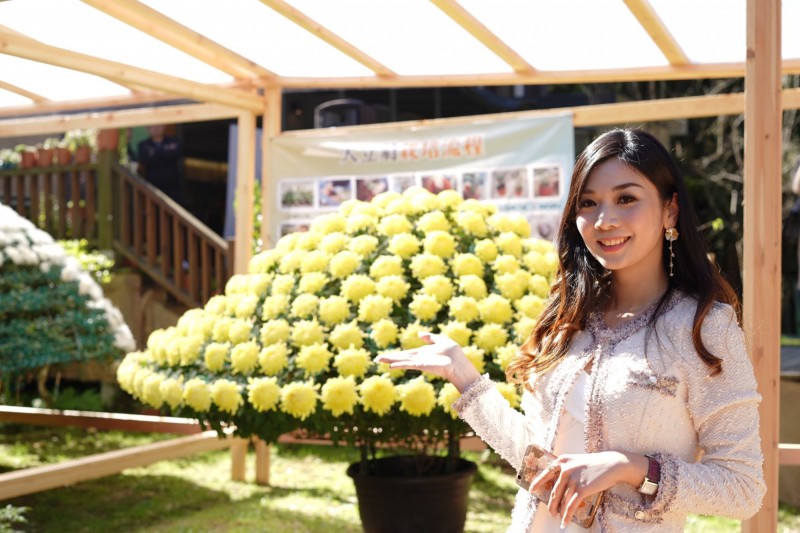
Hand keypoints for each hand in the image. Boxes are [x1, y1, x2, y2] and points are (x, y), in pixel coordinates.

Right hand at [374, 332, 480, 391]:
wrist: (459, 362)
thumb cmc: (452, 352)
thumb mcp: (440, 340)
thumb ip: (430, 337)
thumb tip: (419, 333)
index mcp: (422, 353)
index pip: (406, 354)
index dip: (396, 355)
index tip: (386, 357)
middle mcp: (418, 358)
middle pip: (401, 357)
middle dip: (389, 358)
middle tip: (376, 359)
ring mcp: (419, 362)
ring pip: (402, 360)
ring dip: (390, 360)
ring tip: (378, 361)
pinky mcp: (422, 365)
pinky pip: (408, 364)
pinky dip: (400, 365)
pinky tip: (391, 366)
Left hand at [529, 451, 646, 527]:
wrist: (612, 464)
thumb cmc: (595, 463)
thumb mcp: (576, 461)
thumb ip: (566, 469)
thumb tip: (557, 484)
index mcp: (562, 460)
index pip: (545, 473)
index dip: (537, 483)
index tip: (531, 490)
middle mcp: (565, 469)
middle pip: (554, 491)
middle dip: (551, 504)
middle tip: (550, 511)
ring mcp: (573, 479)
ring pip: (561, 500)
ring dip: (559, 511)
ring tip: (558, 517)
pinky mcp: (582, 489)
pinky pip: (570, 505)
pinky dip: (567, 515)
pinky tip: (565, 521)